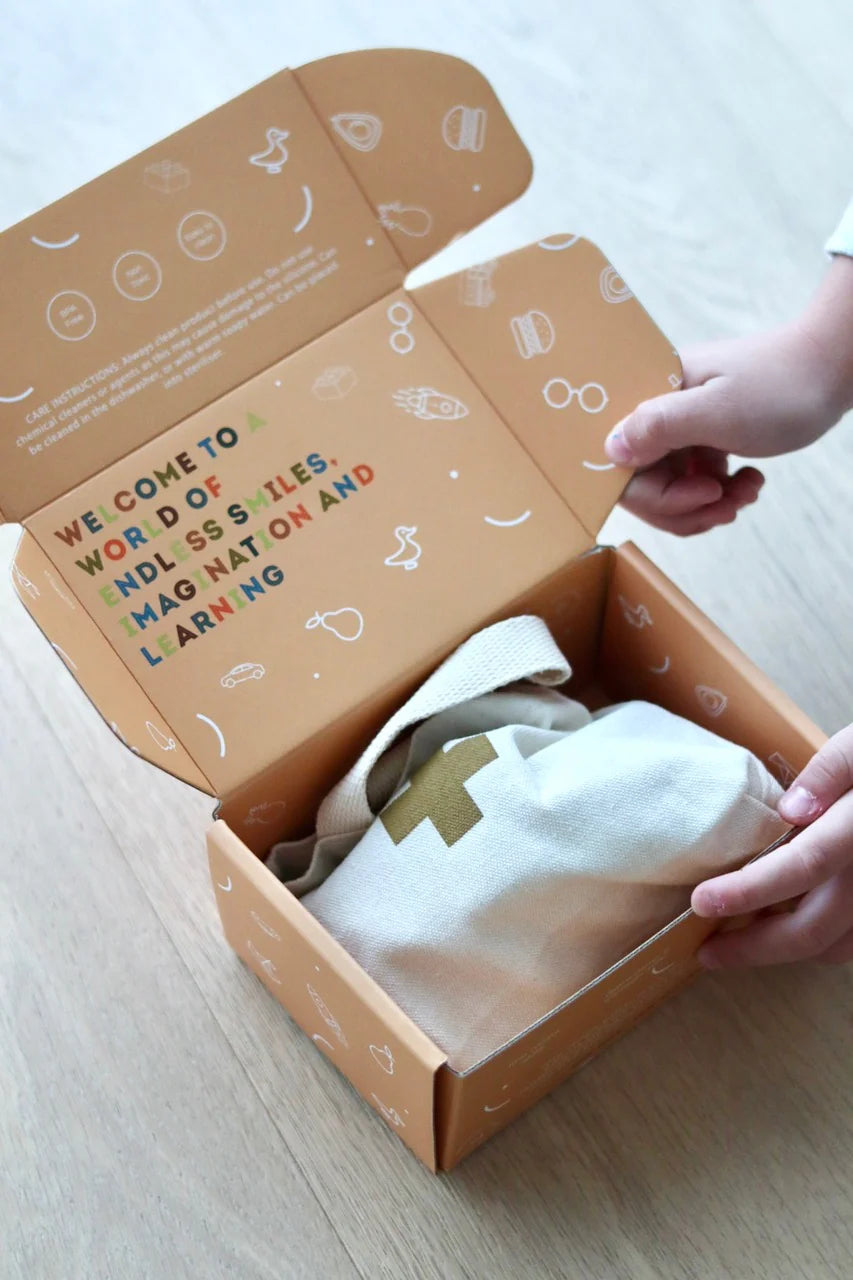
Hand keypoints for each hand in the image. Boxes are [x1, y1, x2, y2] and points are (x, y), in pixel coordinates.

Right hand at [604, 255, 852, 534]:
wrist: (832, 368)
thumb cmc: (781, 384)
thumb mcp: (719, 410)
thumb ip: (659, 427)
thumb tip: (608, 449)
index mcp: (651, 395)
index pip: (620, 464)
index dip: (657, 495)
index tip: (705, 493)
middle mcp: (658, 410)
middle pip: (642, 484)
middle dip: (685, 507)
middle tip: (726, 504)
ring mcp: (681, 425)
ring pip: (669, 489)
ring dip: (706, 505)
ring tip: (744, 494)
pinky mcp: (702, 436)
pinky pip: (692, 481)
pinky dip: (720, 492)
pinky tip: (748, 482)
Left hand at [691, 725, 852, 966]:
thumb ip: (830, 772)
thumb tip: (790, 810)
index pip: (803, 866)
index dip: (750, 890)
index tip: (702, 902)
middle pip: (814, 928)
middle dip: (754, 948)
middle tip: (707, 952)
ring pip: (835, 947)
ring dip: (783, 952)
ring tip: (736, 943)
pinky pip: (851, 942)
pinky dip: (815, 945)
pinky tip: (781, 928)